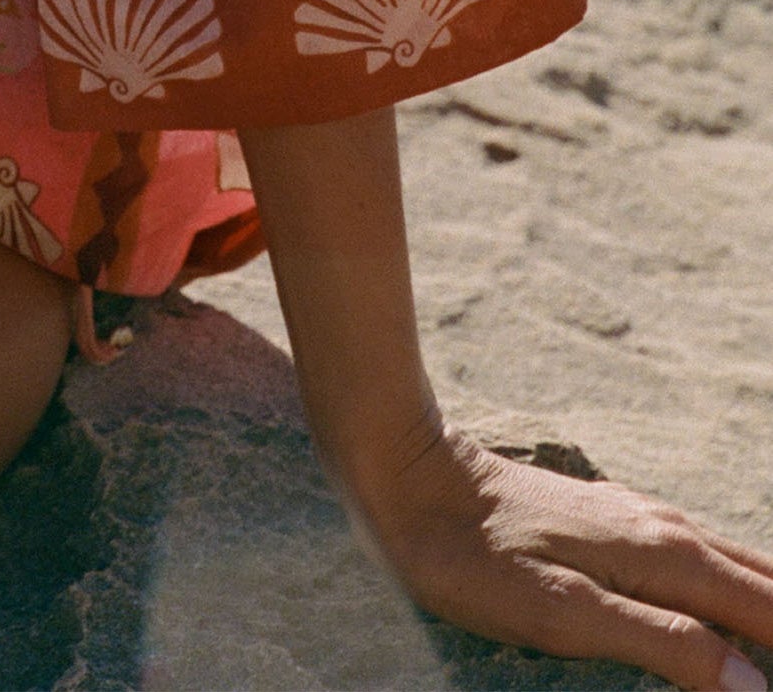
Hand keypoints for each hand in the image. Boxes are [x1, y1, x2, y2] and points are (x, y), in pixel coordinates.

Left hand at [362, 423, 772, 689]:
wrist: (412, 477)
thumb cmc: (477, 558)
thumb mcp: (567, 614)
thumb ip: (663, 641)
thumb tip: (754, 686)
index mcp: (666, 554)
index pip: (767, 609)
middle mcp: (666, 527)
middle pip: (764, 584)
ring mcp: (640, 518)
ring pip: (732, 567)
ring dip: (762, 609)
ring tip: (767, 654)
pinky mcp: (612, 520)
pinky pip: (698, 558)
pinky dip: (729, 591)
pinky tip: (720, 616)